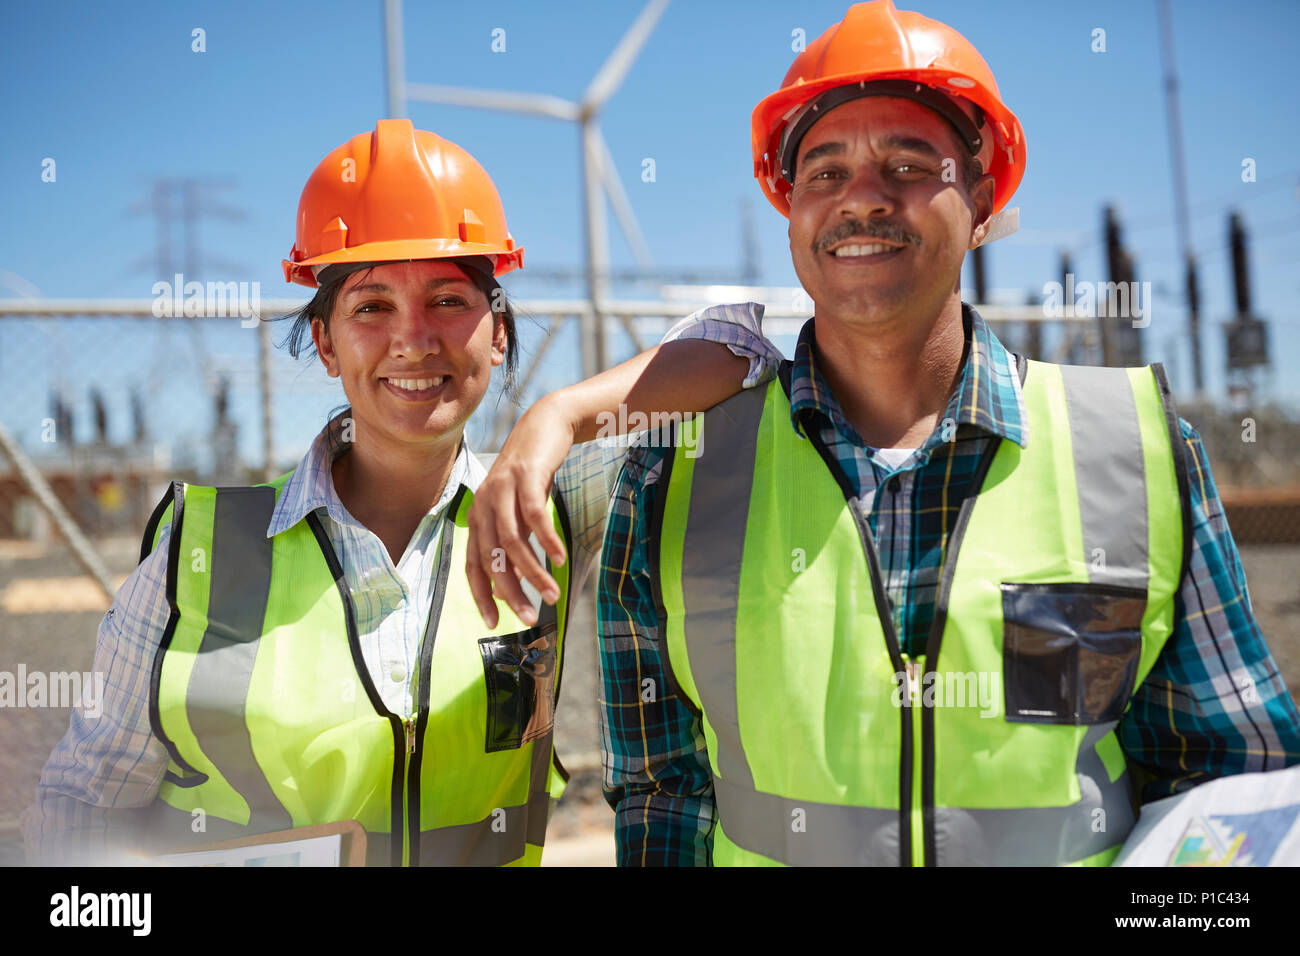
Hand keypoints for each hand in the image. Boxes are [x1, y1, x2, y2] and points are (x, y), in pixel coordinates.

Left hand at [467, 394, 573, 627]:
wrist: (545, 426)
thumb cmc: (532, 475)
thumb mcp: (518, 512)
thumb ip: (512, 544)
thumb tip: (509, 586)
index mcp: (478, 517)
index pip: (473, 565)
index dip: (482, 595)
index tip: (495, 624)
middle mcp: (483, 504)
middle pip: (491, 559)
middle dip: (510, 593)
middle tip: (530, 617)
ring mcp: (502, 489)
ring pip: (512, 541)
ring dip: (532, 571)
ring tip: (552, 593)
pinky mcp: (525, 476)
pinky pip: (533, 515)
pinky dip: (546, 540)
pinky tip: (560, 558)